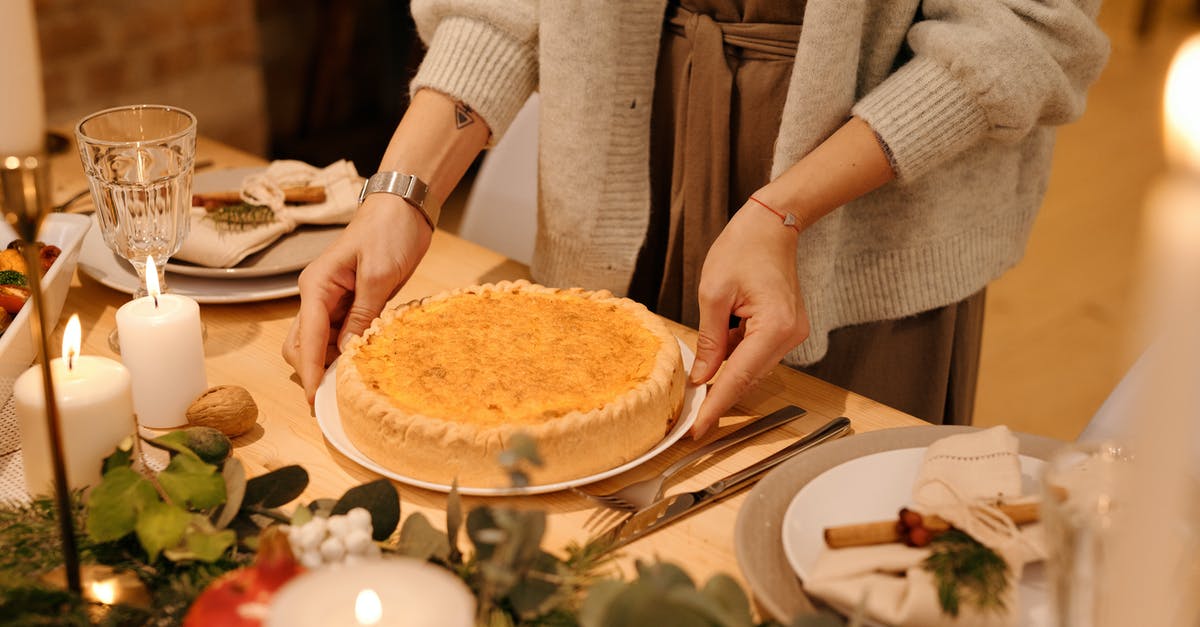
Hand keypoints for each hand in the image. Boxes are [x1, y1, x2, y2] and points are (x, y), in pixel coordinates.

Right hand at [282, 196, 432, 402]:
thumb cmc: (389, 231)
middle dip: (312, 371)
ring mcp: (333, 300)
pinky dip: (346, 350)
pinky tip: (361, 363)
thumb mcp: (378, 274)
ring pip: (320, 342)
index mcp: (316, 285)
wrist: (404, 208)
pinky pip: (340, 334)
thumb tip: (345, 352)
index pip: (307, 338)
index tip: (313, 400)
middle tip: (334, 399)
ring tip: (349, 386)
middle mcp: (318, 295)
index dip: (310, 372)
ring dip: (329, 363)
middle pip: (302, 345)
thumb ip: (361, 314)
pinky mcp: (352, 302)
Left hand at [688, 197, 809, 437]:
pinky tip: (721, 340)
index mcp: (774, 327)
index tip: (697, 431)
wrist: (772, 224)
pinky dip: (736, 354)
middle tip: (689, 410)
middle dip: (718, 392)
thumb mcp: (714, 294)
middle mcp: (789, 336)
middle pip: (748, 377)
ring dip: (726, 369)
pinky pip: (756, 353)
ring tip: (703, 358)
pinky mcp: (786, 329)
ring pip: (751, 367)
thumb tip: (702, 378)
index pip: (739, 378)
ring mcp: (792, 334)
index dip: (716, 407)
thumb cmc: (743, 248)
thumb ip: (710, 341)